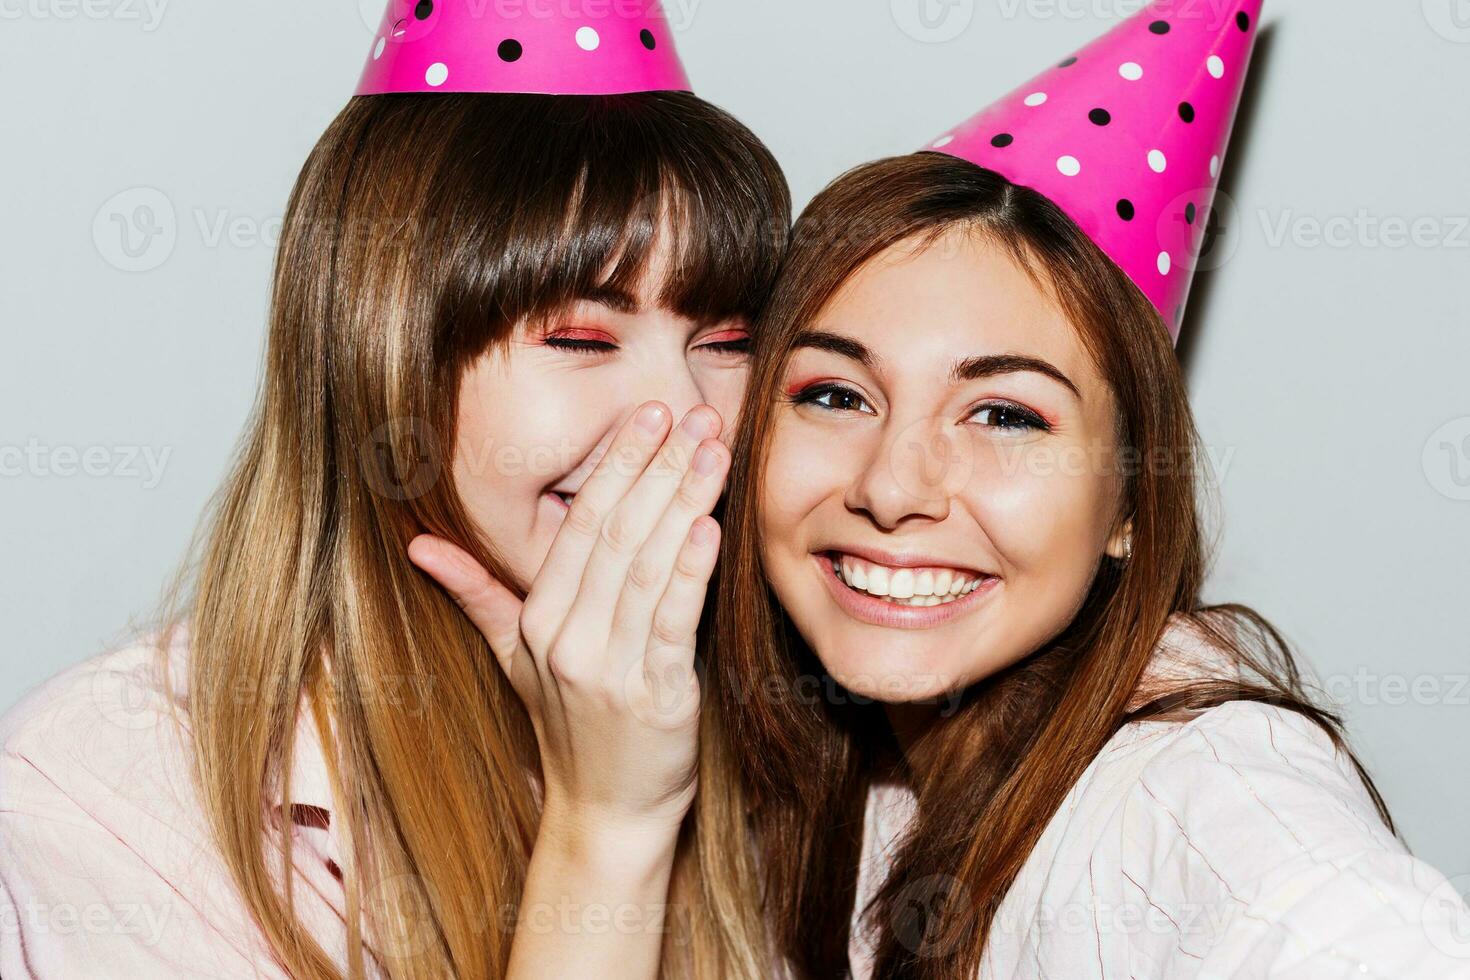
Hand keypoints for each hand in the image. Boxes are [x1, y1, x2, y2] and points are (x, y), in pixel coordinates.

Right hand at [408, 402, 727, 834]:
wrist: (608, 812)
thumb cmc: (571, 725)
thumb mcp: (515, 658)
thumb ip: (477, 594)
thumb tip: (418, 544)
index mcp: (539, 620)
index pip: (579, 525)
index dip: (616, 465)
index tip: (649, 415)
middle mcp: (567, 640)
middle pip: (616, 533)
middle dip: (657, 466)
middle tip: (694, 412)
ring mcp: (609, 669)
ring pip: (647, 567)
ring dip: (685, 501)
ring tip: (715, 450)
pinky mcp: (656, 697)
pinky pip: (671, 623)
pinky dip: (691, 574)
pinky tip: (711, 528)